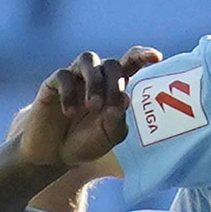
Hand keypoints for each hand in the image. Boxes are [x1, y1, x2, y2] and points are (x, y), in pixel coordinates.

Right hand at [17, 48, 161, 169]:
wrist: (53, 155)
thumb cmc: (86, 144)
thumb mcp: (109, 136)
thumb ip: (118, 119)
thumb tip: (124, 99)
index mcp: (114, 88)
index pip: (131, 63)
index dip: (143, 56)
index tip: (157, 57)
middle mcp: (96, 78)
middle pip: (112, 63)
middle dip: (114, 83)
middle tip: (109, 109)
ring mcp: (75, 78)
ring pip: (89, 59)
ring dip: (95, 82)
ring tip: (92, 106)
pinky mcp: (53, 83)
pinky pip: (64, 75)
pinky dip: (69, 93)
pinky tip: (70, 113)